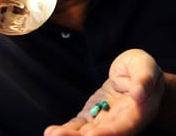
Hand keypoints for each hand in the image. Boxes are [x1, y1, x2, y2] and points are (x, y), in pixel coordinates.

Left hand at [44, 49, 164, 135]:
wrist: (134, 73)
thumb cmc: (142, 68)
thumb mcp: (145, 67)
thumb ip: (143, 79)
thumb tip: (139, 94)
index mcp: (138, 111)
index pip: (124, 126)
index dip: (108, 132)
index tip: (90, 135)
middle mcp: (121, 122)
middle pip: (102, 133)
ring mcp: (106, 119)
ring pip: (88, 131)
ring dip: (70, 135)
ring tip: (51, 134)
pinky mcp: (93, 114)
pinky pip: (80, 123)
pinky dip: (68, 128)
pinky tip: (52, 132)